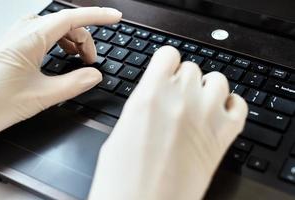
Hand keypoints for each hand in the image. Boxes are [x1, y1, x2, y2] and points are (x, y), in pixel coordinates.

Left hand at [0, 7, 121, 133]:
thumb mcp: (40, 96)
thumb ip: (73, 85)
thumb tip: (94, 76)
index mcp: (31, 39)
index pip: (72, 18)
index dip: (97, 16)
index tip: (114, 18)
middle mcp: (24, 32)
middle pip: (66, 24)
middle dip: (85, 40)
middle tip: (92, 62)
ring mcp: (18, 37)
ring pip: (55, 28)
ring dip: (73, 41)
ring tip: (80, 59)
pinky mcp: (15, 45)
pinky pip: (44, 34)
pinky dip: (60, 43)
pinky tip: (62, 56)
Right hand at [90, 46, 247, 199]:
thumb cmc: (124, 177)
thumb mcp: (122, 129)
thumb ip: (143, 106)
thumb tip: (154, 98)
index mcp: (150, 95)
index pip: (169, 54)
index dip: (167, 63)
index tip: (167, 72)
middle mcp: (180, 99)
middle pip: (192, 68)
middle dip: (185, 81)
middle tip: (178, 98)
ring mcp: (206, 115)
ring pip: (217, 80)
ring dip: (208, 89)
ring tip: (198, 105)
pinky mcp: (223, 136)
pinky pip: (239, 105)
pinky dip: (231, 105)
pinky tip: (218, 114)